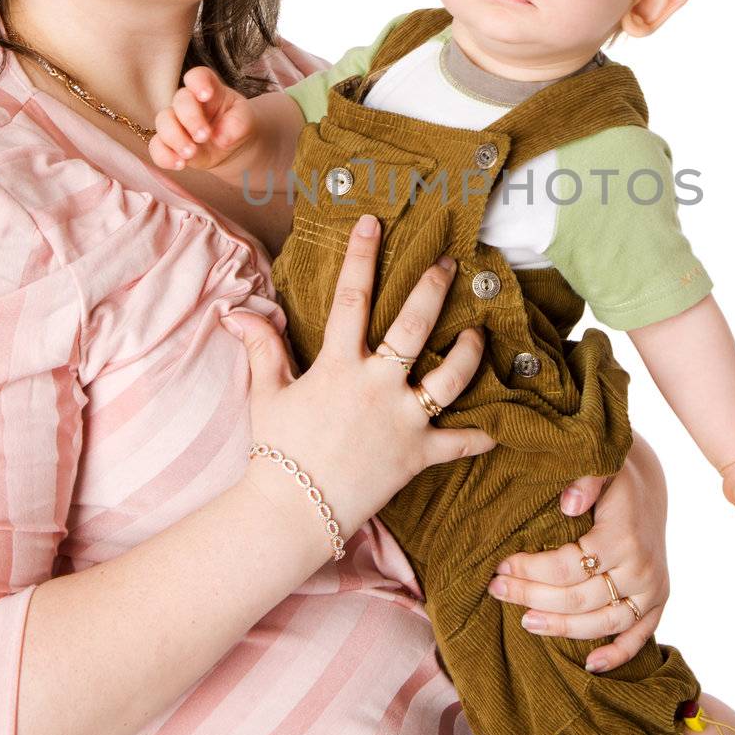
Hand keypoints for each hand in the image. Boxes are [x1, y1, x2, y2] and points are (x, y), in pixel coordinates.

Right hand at [149, 67, 258, 176]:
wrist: (231, 148)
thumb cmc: (236, 125)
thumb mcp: (245, 121)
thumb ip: (238, 124)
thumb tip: (221, 138)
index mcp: (209, 89)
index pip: (198, 76)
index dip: (198, 83)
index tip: (206, 95)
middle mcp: (188, 103)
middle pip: (179, 100)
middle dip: (190, 119)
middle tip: (204, 136)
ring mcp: (176, 122)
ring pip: (163, 122)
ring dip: (175, 138)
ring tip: (191, 153)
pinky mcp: (169, 144)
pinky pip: (156, 147)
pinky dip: (165, 156)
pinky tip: (180, 164)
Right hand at [222, 214, 495, 544]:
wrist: (292, 511)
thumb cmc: (277, 451)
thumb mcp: (266, 394)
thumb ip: (261, 348)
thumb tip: (236, 312)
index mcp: (338, 366)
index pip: (351, 299)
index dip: (362, 257)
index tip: (374, 223)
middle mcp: (376, 386)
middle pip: (414, 326)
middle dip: (433, 288)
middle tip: (450, 263)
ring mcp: (402, 420)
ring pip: (450, 377)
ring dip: (470, 352)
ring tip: (478, 332)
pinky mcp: (417, 455)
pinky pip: (458, 443)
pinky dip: (480, 437)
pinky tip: (498, 429)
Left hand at [486, 429, 671, 672]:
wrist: (649, 483)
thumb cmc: (614, 474)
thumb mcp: (601, 465)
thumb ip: (585, 481)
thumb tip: (568, 505)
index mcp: (624, 536)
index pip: (568, 567)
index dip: (531, 570)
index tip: (500, 566)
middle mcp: (642, 568)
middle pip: (579, 598)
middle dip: (532, 596)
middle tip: (496, 590)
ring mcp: (653, 589)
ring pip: (603, 622)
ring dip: (562, 628)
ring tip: (526, 622)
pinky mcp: (658, 601)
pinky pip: (639, 636)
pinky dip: (617, 654)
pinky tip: (590, 665)